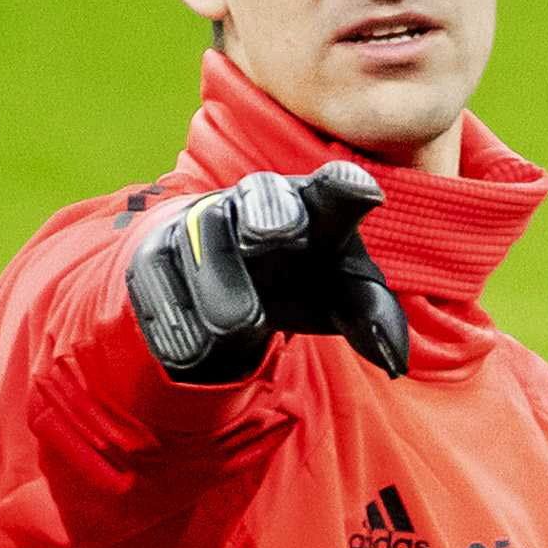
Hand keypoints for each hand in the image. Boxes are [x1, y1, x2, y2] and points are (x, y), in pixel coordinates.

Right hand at [124, 162, 412, 385]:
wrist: (211, 290)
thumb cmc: (294, 283)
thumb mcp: (339, 300)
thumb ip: (369, 318)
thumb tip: (394, 359)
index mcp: (311, 207)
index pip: (330, 193)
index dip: (343, 188)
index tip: (361, 191)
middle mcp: (254, 204)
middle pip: (263, 201)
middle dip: (271, 212)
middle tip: (278, 234)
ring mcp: (198, 225)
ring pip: (210, 250)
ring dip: (227, 295)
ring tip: (241, 322)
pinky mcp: (153, 256)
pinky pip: (165, 290)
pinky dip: (183, 322)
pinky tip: (194, 341)